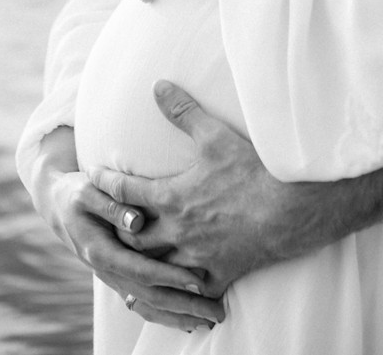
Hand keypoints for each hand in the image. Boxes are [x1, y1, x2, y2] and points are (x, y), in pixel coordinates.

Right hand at [30, 129, 224, 330]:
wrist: (60, 206)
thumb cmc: (79, 193)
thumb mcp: (89, 191)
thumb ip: (113, 205)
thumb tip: (138, 221)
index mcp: (100, 250)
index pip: (140, 270)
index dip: (170, 277)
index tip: (199, 282)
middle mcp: (108, 271)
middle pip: (149, 297)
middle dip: (184, 306)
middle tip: (216, 311)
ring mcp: (114, 279)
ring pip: (148, 307)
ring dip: (179, 316)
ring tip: (210, 319)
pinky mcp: (121, 280)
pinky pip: (144, 304)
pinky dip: (166, 315)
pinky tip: (189, 320)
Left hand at [91, 81, 327, 295]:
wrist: (289, 211)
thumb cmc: (251, 171)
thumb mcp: (215, 136)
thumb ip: (183, 111)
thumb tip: (158, 85)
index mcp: (171, 197)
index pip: (124, 190)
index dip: (105, 182)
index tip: (93, 177)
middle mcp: (176, 230)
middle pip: (131, 236)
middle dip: (116, 230)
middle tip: (104, 223)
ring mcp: (196, 256)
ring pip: (154, 269)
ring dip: (138, 265)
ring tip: (124, 263)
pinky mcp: (218, 275)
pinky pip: (190, 293)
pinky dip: (177, 294)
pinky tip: (170, 296)